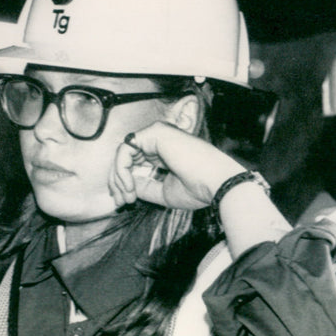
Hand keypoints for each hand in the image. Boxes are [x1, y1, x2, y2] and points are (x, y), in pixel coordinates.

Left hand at [110, 122, 244, 209]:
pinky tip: (130, 186)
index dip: (125, 182)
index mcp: (164, 152)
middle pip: (126, 157)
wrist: (216, 183)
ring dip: (119, 178)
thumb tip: (123, 186)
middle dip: (118, 181)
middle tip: (120, 202)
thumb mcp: (162, 191)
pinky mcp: (154, 132)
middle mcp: (159, 140)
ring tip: (127, 197)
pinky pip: (126, 150)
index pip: (136, 163)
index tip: (124, 202)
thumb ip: (143, 186)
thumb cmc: (198, 189)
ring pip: (123, 153)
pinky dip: (122, 170)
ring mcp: (157, 134)